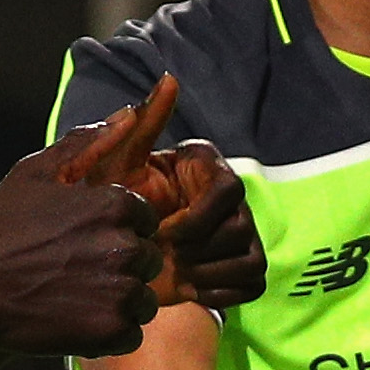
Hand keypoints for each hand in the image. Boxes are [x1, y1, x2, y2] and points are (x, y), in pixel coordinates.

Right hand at [0, 74, 173, 354]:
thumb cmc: (0, 227)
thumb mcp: (37, 172)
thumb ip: (87, 143)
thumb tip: (129, 113)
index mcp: (115, 205)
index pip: (145, 221)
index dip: (116, 232)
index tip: (82, 241)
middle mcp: (125, 247)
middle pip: (147, 260)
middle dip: (121, 267)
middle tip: (77, 272)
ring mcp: (120, 292)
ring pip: (144, 299)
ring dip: (118, 301)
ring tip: (75, 297)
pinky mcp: (110, 331)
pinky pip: (132, 334)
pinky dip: (109, 333)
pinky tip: (75, 321)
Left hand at [134, 139, 261, 310]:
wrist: (117, 248)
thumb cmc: (117, 201)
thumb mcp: (122, 162)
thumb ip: (144, 122)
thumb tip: (169, 78)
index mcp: (211, 170)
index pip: (230, 190)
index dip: (196, 217)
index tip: (161, 230)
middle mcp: (235, 201)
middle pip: (241, 230)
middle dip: (197, 249)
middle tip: (162, 254)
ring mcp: (243, 236)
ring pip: (250, 261)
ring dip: (206, 273)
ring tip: (173, 270)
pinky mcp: (243, 268)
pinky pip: (252, 285)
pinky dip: (219, 291)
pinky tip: (187, 286)